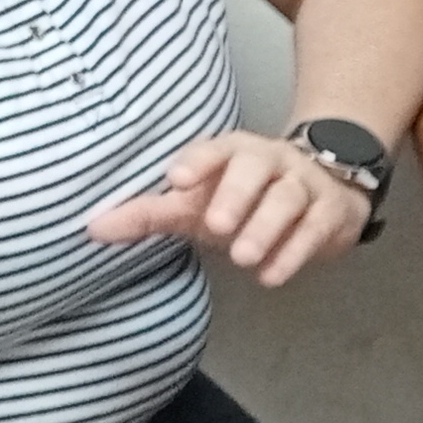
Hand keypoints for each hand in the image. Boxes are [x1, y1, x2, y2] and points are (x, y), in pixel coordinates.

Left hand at [87, 131, 372, 287]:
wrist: (320, 192)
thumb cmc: (243, 199)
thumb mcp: (196, 204)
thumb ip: (149, 215)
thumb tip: (91, 229)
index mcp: (234, 153)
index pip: (217, 148)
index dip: (199, 161)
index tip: (177, 180)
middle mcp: (271, 161)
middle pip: (257, 168)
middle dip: (237, 195)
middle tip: (216, 227)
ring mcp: (306, 184)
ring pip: (289, 198)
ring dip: (267, 227)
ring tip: (244, 259)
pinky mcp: (332, 211)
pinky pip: (317, 226)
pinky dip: (297, 251)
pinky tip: (273, 274)